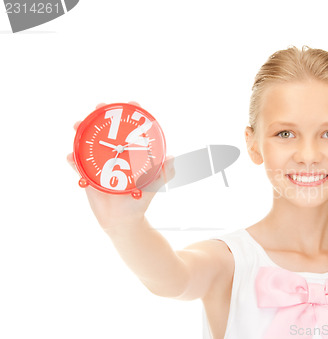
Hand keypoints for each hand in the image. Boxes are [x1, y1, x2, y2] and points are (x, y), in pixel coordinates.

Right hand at [68, 102, 174, 232]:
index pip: (132, 131)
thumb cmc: (140, 201)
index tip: (132, 104)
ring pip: (89, 144)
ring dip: (81, 133)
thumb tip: (172, 157)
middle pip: (108, 131)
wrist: (124, 221)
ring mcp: (100, 164)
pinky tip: (71, 155)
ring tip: (77, 126)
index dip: (132, 115)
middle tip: (99, 107)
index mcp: (131, 155)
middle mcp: (115, 156)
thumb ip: (165, 172)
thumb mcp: (154, 186)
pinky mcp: (88, 176)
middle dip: (102, 117)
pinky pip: (78, 166)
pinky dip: (73, 160)